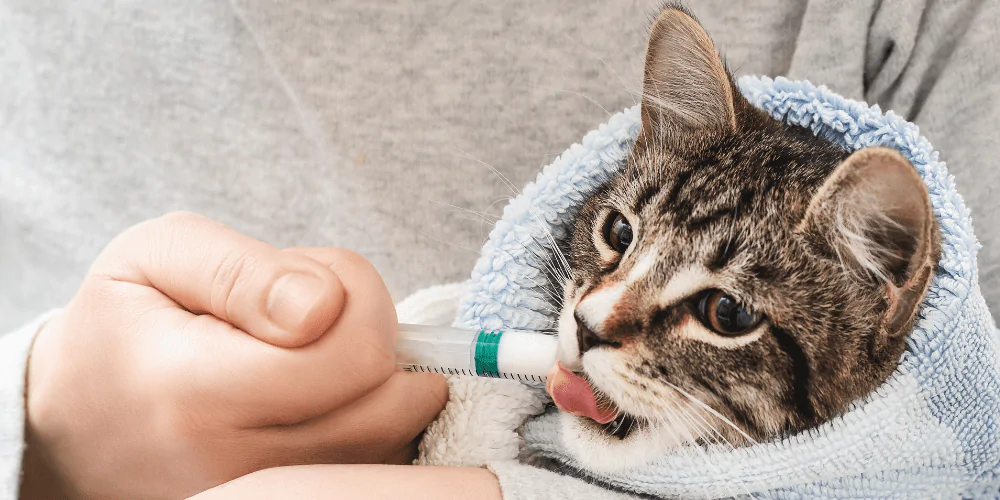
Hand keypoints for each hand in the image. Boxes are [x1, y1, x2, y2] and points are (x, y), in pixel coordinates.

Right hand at [19, 212, 446, 499]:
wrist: (74, 422)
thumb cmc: (123, 325)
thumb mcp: (158, 257)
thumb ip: (245, 270)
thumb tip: (324, 304)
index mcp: (194, 394)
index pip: (352, 355)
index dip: (360, 298)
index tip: (312, 283)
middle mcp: (235, 466)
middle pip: (386, 402)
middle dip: (377, 334)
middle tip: (320, 310)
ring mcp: (263, 498)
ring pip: (390, 437)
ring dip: (377, 378)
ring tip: (311, 349)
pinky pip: (370, 462)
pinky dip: (371, 415)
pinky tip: (323, 387)